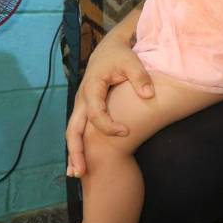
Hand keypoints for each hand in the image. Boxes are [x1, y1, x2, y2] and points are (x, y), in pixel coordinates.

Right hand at [65, 36, 153, 176]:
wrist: (108, 48)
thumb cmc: (121, 55)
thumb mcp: (132, 61)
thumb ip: (140, 77)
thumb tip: (149, 95)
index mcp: (92, 88)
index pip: (96, 113)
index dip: (109, 125)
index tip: (126, 132)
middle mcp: (82, 99)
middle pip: (74, 129)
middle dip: (77, 151)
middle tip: (82, 172)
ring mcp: (81, 106)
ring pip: (73, 132)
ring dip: (74, 153)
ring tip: (77, 174)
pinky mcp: (84, 109)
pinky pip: (78, 130)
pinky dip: (78, 146)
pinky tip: (81, 164)